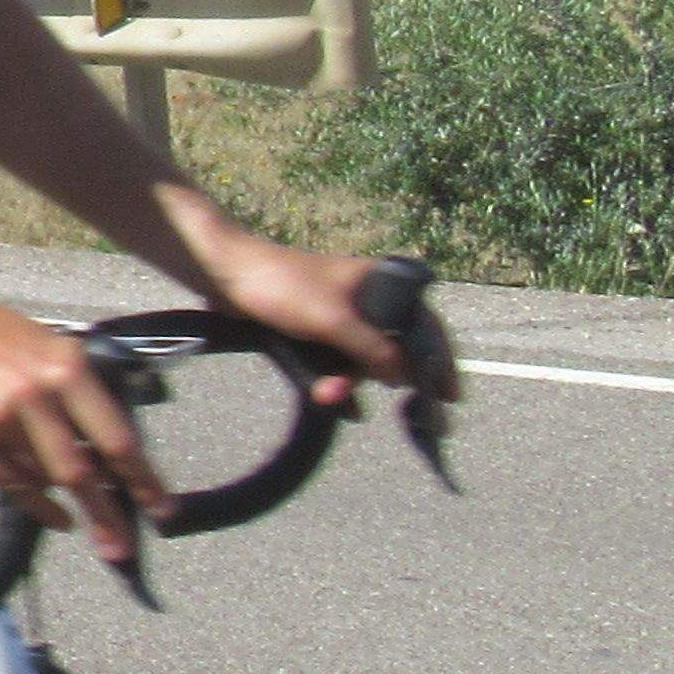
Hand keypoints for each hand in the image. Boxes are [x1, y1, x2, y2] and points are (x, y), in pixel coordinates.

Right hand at [0, 285, 171, 569]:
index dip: (142, 479)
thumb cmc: (6, 337)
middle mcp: (38, 396)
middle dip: (104, 516)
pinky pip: (12, 482)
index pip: (115, 437)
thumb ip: (85, 395)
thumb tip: (111, 452)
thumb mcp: (58, 351)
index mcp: (69, 371)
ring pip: (45, 478)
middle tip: (121, 548)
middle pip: (80, 472)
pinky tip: (56, 515)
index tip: (160, 510)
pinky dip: (37, 504)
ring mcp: (2, 418)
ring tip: (83, 518)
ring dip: (68, 502)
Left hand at [205, 234, 457, 415]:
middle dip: (375, 377)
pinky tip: (331, 399)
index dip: (439, 360)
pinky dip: (334, 379)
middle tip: (359, 397)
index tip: (449, 396)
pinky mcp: (315, 329)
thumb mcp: (333, 320)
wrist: (223, 274)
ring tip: (325, 395)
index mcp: (381, 283)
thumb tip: (403, 376)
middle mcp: (366, 298)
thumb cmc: (282, 286)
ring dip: (346, 381)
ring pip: (360, 359)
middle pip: (391, 348)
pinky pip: (335, 361)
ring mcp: (340, 315)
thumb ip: (372, 348)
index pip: (424, 324)